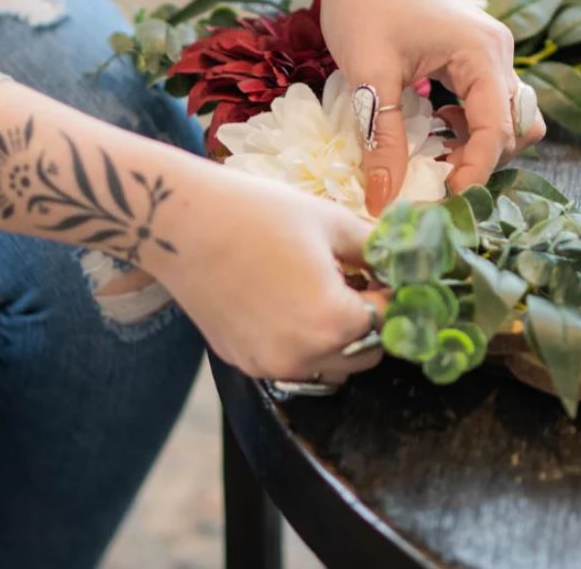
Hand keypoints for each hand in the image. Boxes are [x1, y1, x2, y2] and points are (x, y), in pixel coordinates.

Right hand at [154, 163, 386, 383]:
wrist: (183, 225)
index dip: (391, 293)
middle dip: (370, 320)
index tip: (383, 271)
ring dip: (340, 338)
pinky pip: (293, 363)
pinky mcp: (244, 364)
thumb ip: (374, 250)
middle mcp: (305, 358)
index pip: (388, 320)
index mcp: (334, 322)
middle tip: (357, 280)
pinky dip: (305, 342)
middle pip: (365, 353)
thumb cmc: (261, 215)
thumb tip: (397, 263)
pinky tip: (290, 300)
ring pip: (331, 366)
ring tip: (324, 291)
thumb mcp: (332, 222)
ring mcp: (271, 367)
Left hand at [319, 0, 546, 214]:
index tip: (440, 200)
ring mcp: (490, 52)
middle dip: (482, 161)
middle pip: (517, 127)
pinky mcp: (475, 56)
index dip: (474, 172)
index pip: (498, 129)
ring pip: (509, 118)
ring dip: (478, 145)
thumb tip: (384, 202)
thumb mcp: (368, 77)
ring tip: (433, 157)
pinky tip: (432, 128)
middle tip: (433, 181)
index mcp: (482, 52)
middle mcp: (497, 52)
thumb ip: (382, 141)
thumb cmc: (361, 4)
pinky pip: (489, 103)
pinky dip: (468, 127)